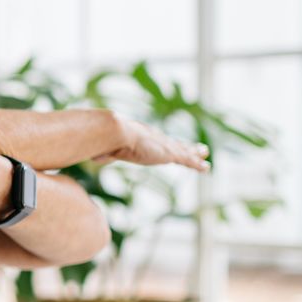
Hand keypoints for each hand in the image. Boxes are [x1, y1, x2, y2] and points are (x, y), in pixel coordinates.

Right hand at [94, 116, 211, 172]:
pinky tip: (206, 168)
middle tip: (198, 146)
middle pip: (173, 143)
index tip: (171, 145)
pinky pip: (187, 160)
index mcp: (141, 137)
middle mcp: (154, 138)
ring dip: (195, 153)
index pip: (157, 141)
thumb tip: (96, 156)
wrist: (114, 132)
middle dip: (185, 146)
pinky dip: (196, 164)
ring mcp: (162, 145)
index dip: (165, 144)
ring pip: (184, 150)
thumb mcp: (106, 148)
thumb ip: (105, 153)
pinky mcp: (169, 153)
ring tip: (205, 152)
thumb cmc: (107, 139)